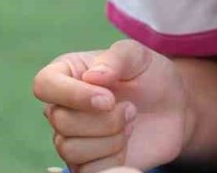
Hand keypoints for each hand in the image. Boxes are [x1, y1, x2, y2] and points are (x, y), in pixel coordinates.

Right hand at [34, 40, 187, 172]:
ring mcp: (72, 137)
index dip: (72, 95)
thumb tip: (92, 77)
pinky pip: (87, 171)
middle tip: (130, 109)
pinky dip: (113, 160)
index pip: (44, 85)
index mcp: (65, 74)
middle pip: (59, 121)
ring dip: (109, 139)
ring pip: (69, 149)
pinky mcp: (87, 163)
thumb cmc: (149, 76)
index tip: (108, 98)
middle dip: (103, 120)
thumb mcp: (138, 56)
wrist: (171, 108)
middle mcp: (61, 107)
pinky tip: (126, 144)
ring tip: (129, 124)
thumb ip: (116, 58)